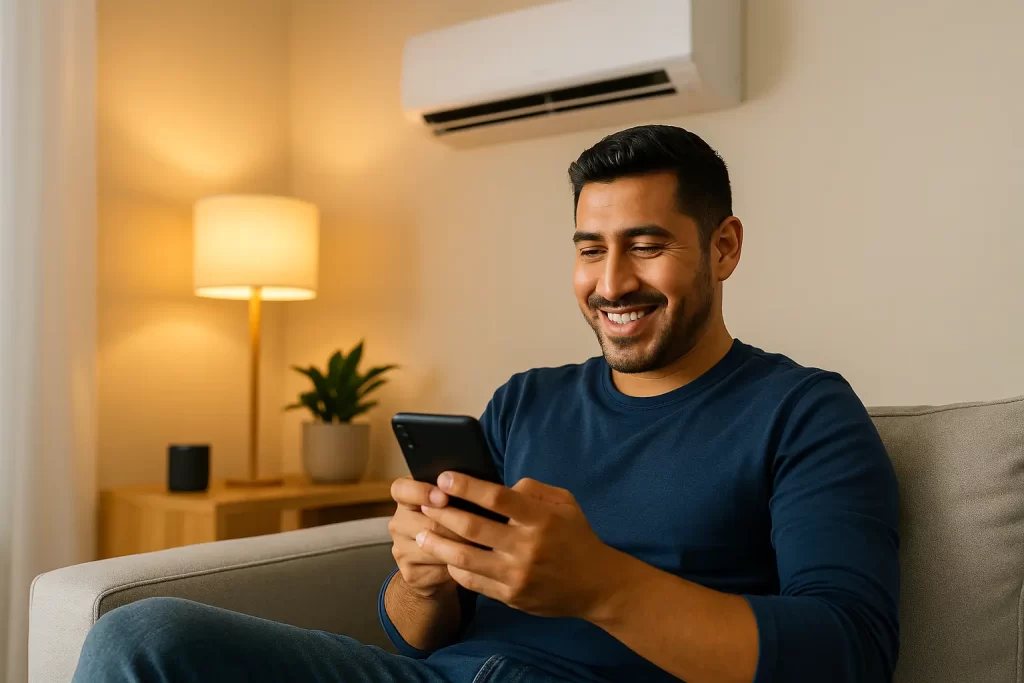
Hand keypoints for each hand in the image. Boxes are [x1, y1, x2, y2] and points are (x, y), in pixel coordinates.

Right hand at [387, 475, 472, 598]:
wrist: (440, 565)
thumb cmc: (453, 524)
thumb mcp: (452, 503)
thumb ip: (456, 493)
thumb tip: (475, 488)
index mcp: (405, 499)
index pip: (402, 489)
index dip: (422, 492)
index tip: (444, 498)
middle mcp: (398, 523)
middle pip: (428, 523)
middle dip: (459, 527)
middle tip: (482, 528)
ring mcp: (400, 550)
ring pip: (435, 549)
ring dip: (461, 548)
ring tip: (480, 545)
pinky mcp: (410, 573)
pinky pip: (439, 570)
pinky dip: (457, 567)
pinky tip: (468, 563)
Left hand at [417, 471, 619, 619]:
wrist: (596, 585)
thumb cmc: (576, 537)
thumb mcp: (565, 503)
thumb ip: (532, 489)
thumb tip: (497, 485)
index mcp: (541, 519)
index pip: (497, 498)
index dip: (467, 487)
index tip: (444, 478)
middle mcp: (527, 547)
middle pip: (473, 528)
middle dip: (443, 513)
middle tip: (424, 503)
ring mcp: (517, 575)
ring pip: (465, 559)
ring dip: (438, 544)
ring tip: (421, 534)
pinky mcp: (511, 597)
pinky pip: (473, 582)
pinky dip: (455, 568)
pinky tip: (445, 557)